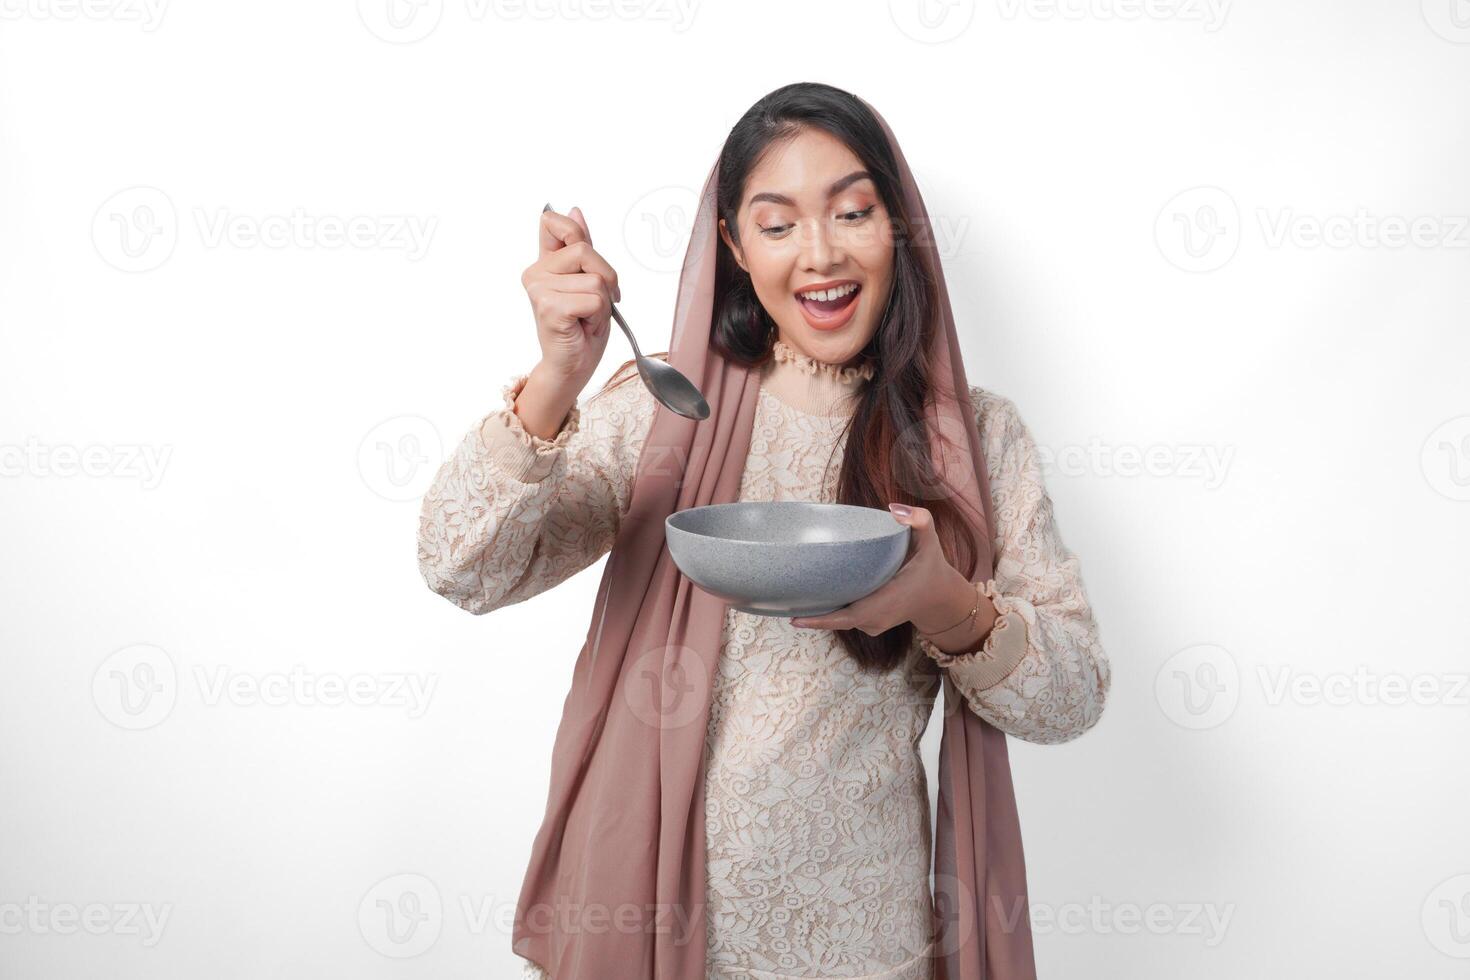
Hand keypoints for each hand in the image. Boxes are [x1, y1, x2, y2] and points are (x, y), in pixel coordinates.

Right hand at [521, 205, 621, 387]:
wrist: (573, 366)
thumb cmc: (581, 328)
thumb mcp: (588, 281)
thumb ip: (581, 247)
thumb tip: (575, 210)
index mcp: (544, 263)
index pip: (553, 222)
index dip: (576, 233)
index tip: (587, 264)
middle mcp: (535, 273)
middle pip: (585, 250)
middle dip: (605, 278)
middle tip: (598, 303)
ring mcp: (539, 289)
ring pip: (595, 278)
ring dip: (603, 303)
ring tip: (588, 318)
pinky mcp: (550, 307)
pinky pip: (594, 299)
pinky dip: (599, 316)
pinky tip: (584, 327)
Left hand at [790, 503, 971, 635]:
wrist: (940, 597)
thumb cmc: (930, 567)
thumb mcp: (930, 541)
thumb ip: (919, 520)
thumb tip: (894, 510)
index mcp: (885, 601)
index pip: (846, 617)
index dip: (821, 620)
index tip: (795, 619)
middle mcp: (875, 618)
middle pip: (835, 621)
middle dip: (810, 614)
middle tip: (783, 602)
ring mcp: (872, 625)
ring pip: (839, 619)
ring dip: (820, 611)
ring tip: (794, 596)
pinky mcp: (870, 624)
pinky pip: (845, 619)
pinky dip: (832, 610)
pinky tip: (816, 596)